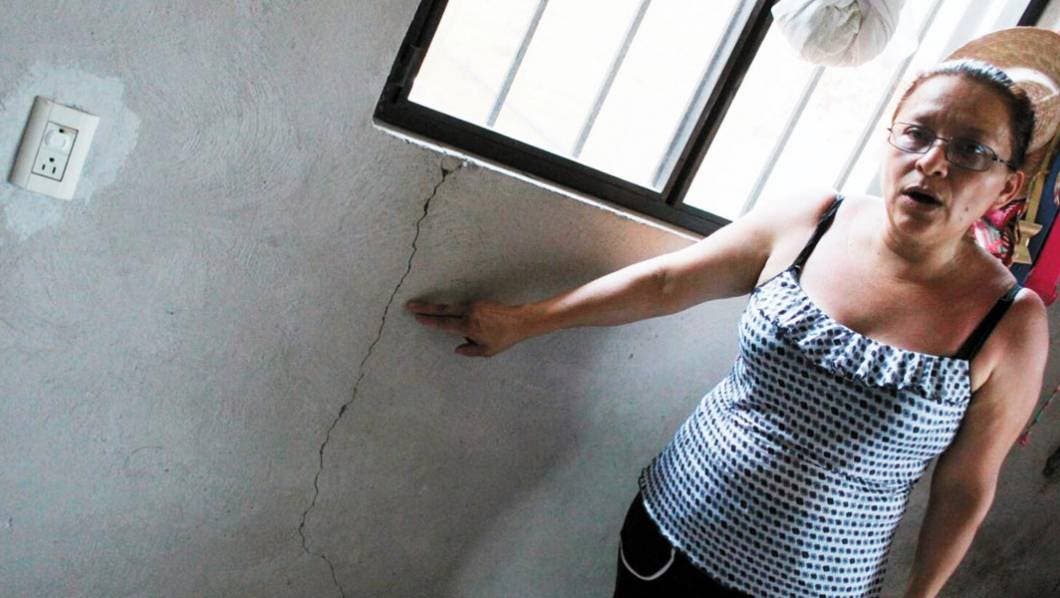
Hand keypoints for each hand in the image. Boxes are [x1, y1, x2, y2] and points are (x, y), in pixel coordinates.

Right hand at [405, 299, 531, 356]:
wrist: (521, 320)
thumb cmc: (504, 337)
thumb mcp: (487, 350)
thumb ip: (469, 351)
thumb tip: (457, 349)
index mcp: (468, 326)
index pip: (444, 323)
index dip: (429, 320)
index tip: (417, 317)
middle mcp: (469, 312)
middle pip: (442, 309)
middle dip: (425, 308)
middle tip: (410, 305)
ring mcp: (474, 305)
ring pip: (452, 307)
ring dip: (438, 308)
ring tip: (424, 309)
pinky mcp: (479, 301)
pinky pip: (462, 307)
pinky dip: (454, 311)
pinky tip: (456, 317)